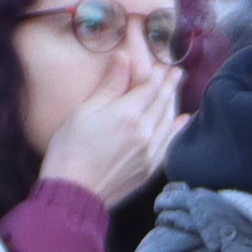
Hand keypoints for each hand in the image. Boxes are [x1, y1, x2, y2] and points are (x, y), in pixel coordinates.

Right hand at [36, 64, 179, 207]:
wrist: (73, 194)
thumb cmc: (69, 151)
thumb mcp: (84, 112)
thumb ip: (109, 86)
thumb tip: (124, 57)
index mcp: (128, 114)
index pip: (149, 86)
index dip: (157, 73)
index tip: (164, 63)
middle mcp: (145, 131)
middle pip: (162, 102)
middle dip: (169, 85)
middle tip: (176, 72)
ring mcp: (150, 152)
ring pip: (168, 120)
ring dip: (174, 103)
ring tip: (176, 90)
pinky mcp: (149, 169)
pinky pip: (169, 143)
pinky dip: (177, 129)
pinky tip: (182, 121)